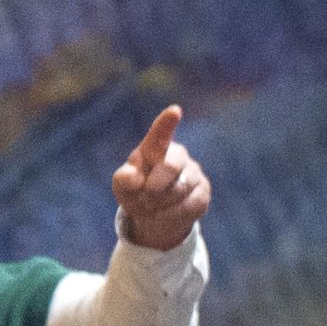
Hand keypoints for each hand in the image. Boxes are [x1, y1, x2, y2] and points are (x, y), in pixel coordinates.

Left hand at [111, 107, 210, 250]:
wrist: (156, 212)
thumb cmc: (136, 190)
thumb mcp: (122, 185)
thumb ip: (124, 179)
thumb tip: (137, 178)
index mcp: (155, 148)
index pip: (160, 133)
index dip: (166, 123)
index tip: (174, 111)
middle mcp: (177, 155)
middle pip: (171, 165)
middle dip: (156, 184)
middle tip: (147, 196)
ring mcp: (193, 172)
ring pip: (179, 189)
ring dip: (161, 203)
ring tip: (152, 205)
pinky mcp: (203, 192)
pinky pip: (188, 205)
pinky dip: (172, 214)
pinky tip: (166, 212)